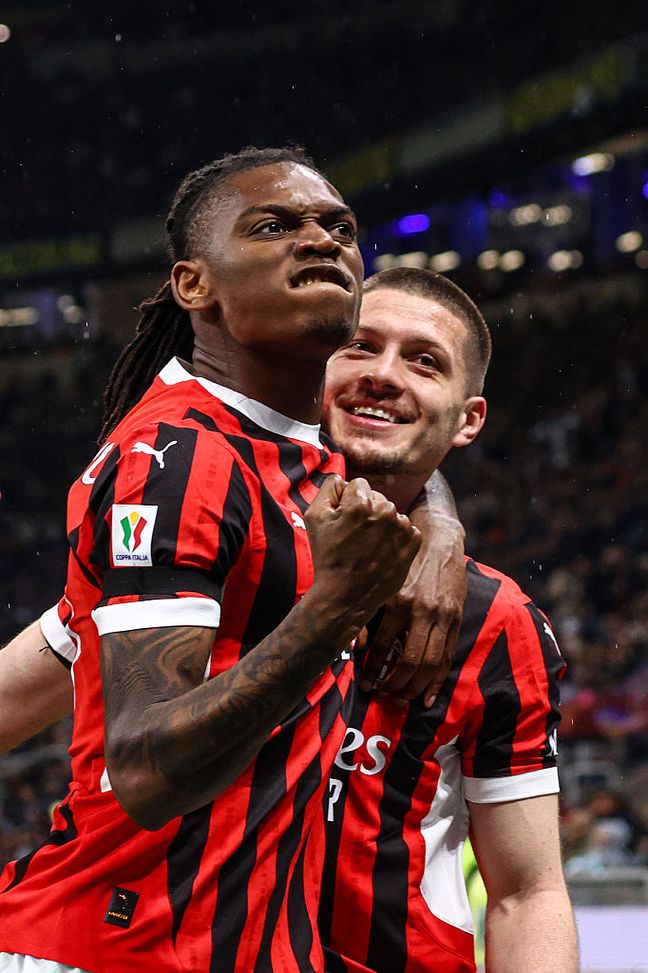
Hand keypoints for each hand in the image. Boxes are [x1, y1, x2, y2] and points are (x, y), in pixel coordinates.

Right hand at [304, 475, 420, 631]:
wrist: (346, 596)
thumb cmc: (328, 557)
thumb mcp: (314, 518)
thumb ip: (328, 488)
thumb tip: (343, 479)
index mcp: (360, 502)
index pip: (358, 485)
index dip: (347, 502)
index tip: (344, 521)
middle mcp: (385, 510)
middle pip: (376, 498)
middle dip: (366, 511)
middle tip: (355, 537)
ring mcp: (402, 527)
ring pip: (391, 514)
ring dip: (381, 525)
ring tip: (368, 547)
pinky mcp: (413, 543)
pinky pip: (405, 529)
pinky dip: (395, 538)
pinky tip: (381, 552)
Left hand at [361, 517, 465, 706]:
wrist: (441, 544)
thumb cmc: (406, 564)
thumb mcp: (384, 583)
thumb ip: (373, 614)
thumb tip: (361, 647)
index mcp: (400, 600)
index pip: (385, 644)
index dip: (374, 668)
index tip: (365, 684)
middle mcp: (422, 610)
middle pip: (411, 660)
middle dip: (396, 684)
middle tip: (384, 697)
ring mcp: (443, 617)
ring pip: (431, 663)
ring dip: (415, 687)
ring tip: (401, 701)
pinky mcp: (456, 620)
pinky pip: (447, 656)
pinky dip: (436, 680)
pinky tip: (426, 697)